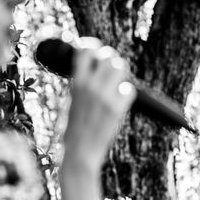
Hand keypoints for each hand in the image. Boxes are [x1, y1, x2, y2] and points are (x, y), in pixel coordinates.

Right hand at [63, 38, 135, 167]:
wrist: (79, 153)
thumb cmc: (72, 131)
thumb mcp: (69, 103)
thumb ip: (80, 85)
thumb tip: (92, 72)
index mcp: (76, 84)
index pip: (86, 50)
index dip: (92, 46)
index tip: (93, 50)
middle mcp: (91, 87)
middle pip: (109, 57)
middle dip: (110, 60)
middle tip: (109, 69)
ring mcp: (106, 97)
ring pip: (121, 69)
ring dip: (120, 73)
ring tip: (116, 83)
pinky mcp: (117, 110)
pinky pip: (129, 90)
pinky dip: (126, 93)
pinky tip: (120, 100)